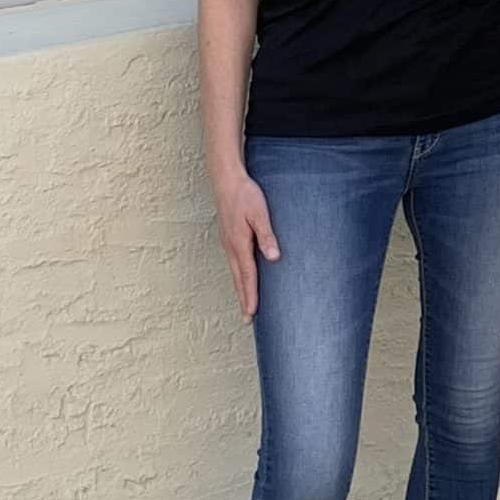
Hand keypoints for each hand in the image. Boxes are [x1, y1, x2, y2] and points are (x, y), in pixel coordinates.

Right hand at [214, 173, 279, 318]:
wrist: (226, 179)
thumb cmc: (245, 194)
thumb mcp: (259, 213)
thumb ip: (267, 236)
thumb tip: (274, 258)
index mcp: (239, 244)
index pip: (247, 275)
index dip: (250, 295)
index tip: (252, 314)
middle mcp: (231, 246)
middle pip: (238, 278)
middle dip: (244, 298)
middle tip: (247, 319)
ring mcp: (227, 242)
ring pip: (234, 271)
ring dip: (240, 288)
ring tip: (245, 303)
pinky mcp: (228, 236)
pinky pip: (233, 262)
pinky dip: (237, 275)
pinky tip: (241, 276)